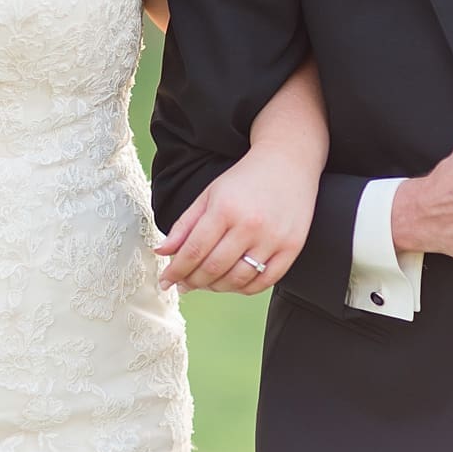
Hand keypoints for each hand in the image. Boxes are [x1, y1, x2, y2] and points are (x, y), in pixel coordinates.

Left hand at [154, 148, 318, 295]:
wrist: (287, 162)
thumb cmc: (244, 180)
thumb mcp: (208, 195)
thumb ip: (184, 225)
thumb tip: (161, 251)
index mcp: (224, 209)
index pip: (194, 250)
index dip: (176, 271)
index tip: (164, 281)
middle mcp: (249, 225)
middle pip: (214, 268)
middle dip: (192, 281)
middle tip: (184, 284)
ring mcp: (273, 238)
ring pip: (238, 279)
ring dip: (216, 287)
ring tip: (206, 283)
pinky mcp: (292, 248)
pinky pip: (264, 281)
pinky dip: (244, 288)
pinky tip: (232, 282)